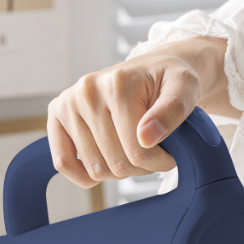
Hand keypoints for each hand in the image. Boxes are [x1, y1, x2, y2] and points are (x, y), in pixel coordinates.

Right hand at [47, 35, 234, 187]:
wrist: (155, 68)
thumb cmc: (169, 80)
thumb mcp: (185, 87)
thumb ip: (173, 110)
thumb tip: (146, 137)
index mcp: (118, 84)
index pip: (138, 152)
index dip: (159, 162)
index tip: (169, 152)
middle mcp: (88, 91)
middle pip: (116, 164)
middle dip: (139, 167)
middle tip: (151, 150)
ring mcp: (69, 103)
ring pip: (96, 169)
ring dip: (118, 170)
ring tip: (131, 149)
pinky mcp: (58, 115)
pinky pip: (63, 161)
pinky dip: (83, 174)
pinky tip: (102, 165)